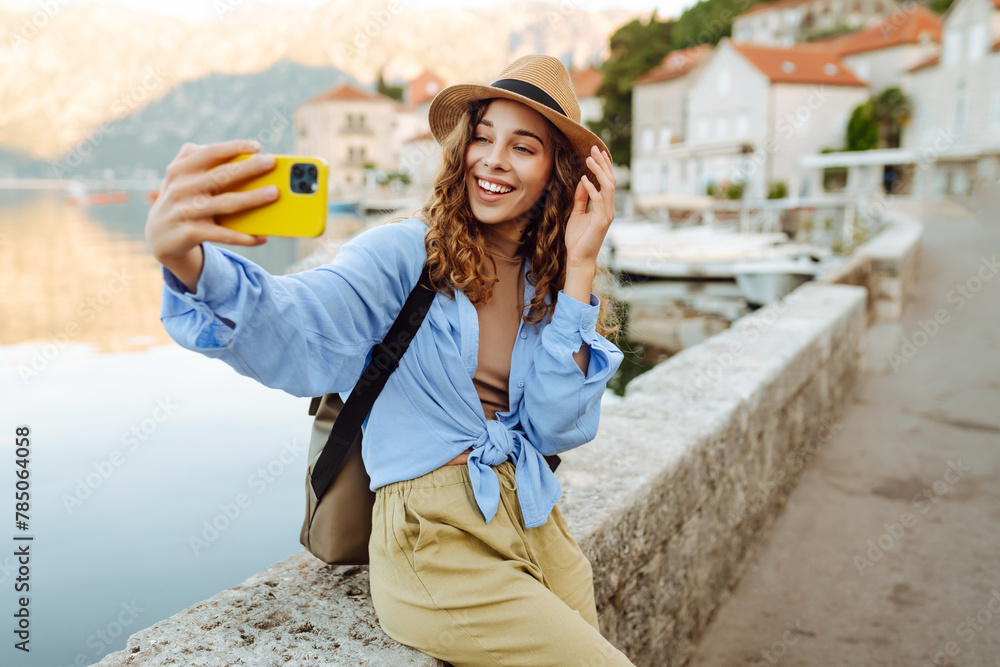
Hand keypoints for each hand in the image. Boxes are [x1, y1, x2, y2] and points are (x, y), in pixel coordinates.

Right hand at [145, 139, 278, 290]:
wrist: (158, 237)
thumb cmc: (180, 199)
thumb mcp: (180, 177)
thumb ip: (197, 159)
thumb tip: (234, 153)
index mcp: (180, 170)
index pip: (210, 153)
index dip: (234, 147)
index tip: (257, 145)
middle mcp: (181, 188)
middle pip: (221, 175)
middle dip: (249, 167)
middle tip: (271, 162)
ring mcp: (185, 211)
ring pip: (226, 203)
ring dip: (252, 198)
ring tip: (274, 193)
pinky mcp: (190, 233)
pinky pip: (223, 234)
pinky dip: (244, 237)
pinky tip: (262, 237)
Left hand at [565, 145, 615, 269]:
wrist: (578, 258)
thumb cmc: (578, 238)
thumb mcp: (577, 213)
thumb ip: (581, 198)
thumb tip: (582, 181)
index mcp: (605, 206)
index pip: (607, 181)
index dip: (603, 166)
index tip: (596, 151)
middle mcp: (609, 208)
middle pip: (610, 180)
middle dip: (602, 163)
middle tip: (594, 148)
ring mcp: (607, 215)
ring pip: (608, 187)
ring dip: (599, 171)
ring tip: (589, 159)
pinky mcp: (601, 221)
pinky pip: (599, 200)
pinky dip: (592, 188)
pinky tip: (584, 179)